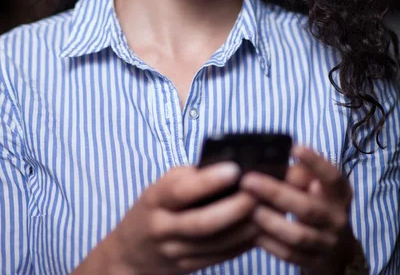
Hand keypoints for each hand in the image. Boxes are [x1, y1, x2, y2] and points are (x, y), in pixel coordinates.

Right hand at [111, 162, 258, 274]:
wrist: (130, 253)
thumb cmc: (154, 208)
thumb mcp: (161, 187)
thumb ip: (189, 178)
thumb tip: (229, 164)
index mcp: (156, 200)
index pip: (181, 191)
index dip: (208, 181)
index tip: (234, 169)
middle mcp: (163, 228)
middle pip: (202, 223)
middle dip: (234, 209)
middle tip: (258, 194)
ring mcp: (175, 252)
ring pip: (215, 244)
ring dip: (244, 229)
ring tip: (266, 211)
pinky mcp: (189, 267)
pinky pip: (220, 257)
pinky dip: (241, 244)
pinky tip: (259, 230)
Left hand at [240, 146, 353, 271]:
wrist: (335, 243)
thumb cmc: (317, 200)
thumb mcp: (316, 183)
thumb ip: (300, 172)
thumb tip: (273, 159)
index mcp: (340, 192)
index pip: (331, 176)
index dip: (315, 163)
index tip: (295, 148)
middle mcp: (338, 218)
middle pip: (308, 208)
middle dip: (275, 194)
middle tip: (248, 181)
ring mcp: (327, 243)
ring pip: (298, 235)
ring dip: (270, 221)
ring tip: (248, 207)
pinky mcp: (314, 261)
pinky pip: (289, 254)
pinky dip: (269, 242)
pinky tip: (251, 229)